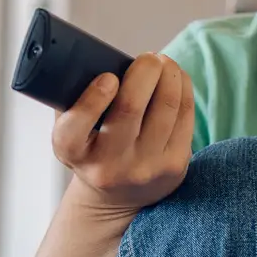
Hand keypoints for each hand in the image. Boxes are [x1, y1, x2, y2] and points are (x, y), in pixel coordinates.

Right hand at [55, 53, 193, 217]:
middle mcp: (109, 166)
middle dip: (144, 71)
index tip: (108, 78)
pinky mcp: (175, 166)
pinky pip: (185, 116)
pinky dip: (183, 88)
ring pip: (166, 108)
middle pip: (130, 108)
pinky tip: (177, 78)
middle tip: (147, 58)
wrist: (116, 198)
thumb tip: (95, 59)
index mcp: (74, 153)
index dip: (93, 98)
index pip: (74, 128)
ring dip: (169, 74)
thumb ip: (72, 99)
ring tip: (164, 63)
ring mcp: (145, 168)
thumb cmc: (92, 149)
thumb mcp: (71, 131)